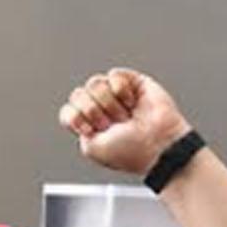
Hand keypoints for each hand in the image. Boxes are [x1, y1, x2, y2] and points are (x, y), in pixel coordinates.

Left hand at [57, 68, 192, 175]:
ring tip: (125, 116)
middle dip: (94, 112)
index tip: (90, 130)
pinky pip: (114, 75)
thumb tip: (77, 107)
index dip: (76, 118)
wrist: (158, 144)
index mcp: (90, 125)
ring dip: (109, 104)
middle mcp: (101, 108)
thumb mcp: (91, 149)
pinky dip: (122, 91)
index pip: (68, 110)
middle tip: (111, 125)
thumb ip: (75, 126)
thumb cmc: (130, 151)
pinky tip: (132, 103)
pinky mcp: (132, 81)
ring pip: (94, 83)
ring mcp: (115, 94)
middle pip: (78, 94)